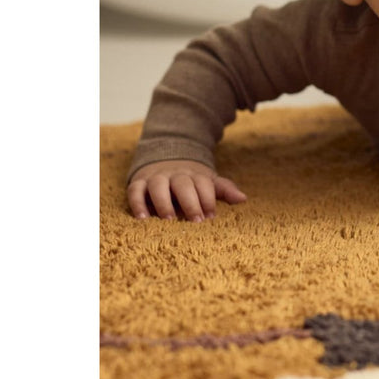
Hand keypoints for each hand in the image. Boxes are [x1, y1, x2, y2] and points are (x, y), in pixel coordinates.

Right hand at [126, 160, 246, 220]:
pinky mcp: (139, 182)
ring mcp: (156, 177)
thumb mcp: (209, 181)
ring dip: (163, 202)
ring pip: (158, 186)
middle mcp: (175, 174)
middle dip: (190, 202)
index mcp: (195, 175)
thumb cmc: (192, 179)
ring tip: (169, 220)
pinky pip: (135, 190)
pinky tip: (142, 219)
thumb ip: (225, 189)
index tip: (211, 216)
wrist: (166, 156)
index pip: (203, 184)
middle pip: (183, 185)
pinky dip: (137, 203)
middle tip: (196, 221)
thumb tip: (243, 199)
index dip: (208, 199)